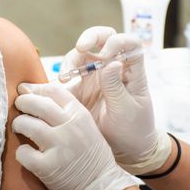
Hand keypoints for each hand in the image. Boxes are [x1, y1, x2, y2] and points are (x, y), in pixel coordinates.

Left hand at [12, 83, 137, 189]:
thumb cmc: (89, 153)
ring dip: (19, 124)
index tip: (24, 89)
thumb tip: (34, 92)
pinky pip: (23, 152)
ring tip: (18, 127)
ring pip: (27, 124)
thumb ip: (65, 111)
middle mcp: (70, 127)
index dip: (35, 88)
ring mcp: (59, 146)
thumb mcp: (85, 125)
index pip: (53, 90)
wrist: (101, 185)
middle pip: (38, 104)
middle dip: (23, 102)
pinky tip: (25, 153)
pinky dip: (21, 152)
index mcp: (79, 115)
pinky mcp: (47, 166)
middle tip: (18, 106)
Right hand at [61, 26, 170, 173]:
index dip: (118, 41)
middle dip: (90, 37)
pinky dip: (59, 79)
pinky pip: (67, 77)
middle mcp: (112, 68)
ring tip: (66, 78)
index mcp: (131, 70)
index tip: (107, 55)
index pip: (129, 42)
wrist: (125, 151)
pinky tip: (56, 88)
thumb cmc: (134, 129)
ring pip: (80, 55)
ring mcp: (94, 77)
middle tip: (81, 47)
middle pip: (101, 39)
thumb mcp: (127, 110)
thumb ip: (116, 87)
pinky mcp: (79, 89)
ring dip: (71, 61)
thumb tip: (110, 63)